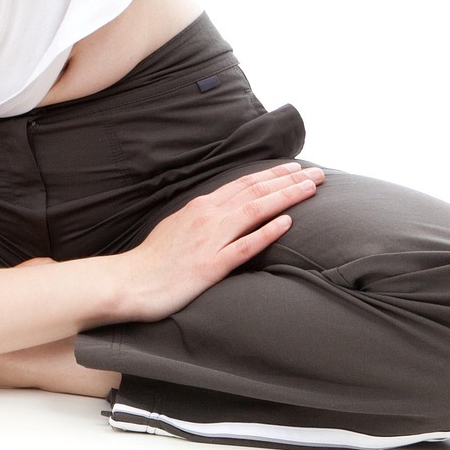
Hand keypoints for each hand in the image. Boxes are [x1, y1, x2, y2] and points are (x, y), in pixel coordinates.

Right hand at [112, 162, 322, 323]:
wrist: (131, 281)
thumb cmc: (154, 259)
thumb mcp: (179, 226)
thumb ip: (203, 217)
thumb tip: (225, 212)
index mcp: (200, 206)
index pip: (244, 183)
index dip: (273, 174)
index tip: (297, 169)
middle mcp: (208, 216)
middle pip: (255, 191)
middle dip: (289, 180)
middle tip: (318, 174)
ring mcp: (210, 239)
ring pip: (255, 210)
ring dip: (285, 197)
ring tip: (311, 189)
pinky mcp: (210, 265)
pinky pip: (243, 245)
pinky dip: (266, 232)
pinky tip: (286, 223)